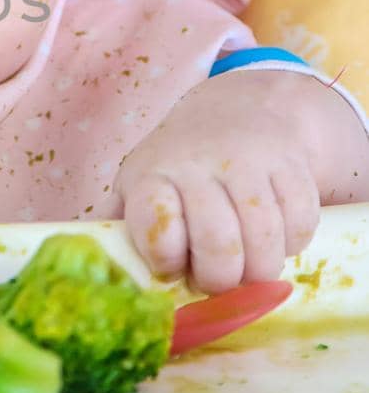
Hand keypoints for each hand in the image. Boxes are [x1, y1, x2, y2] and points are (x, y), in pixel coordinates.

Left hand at [114, 70, 337, 293]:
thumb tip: (92, 268)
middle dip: (220, 281)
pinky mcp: (291, 165)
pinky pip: (301, 223)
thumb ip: (116, 229)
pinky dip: (293, 244)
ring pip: (265, 239)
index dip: (165, 258)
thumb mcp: (138, 187)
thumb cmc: (178, 167)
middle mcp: (200, 164)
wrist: (238, 110)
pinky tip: (276, 240)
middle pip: (218, 243)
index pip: (157, 223)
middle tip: (217, 282)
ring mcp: (250, 161)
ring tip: (248, 270)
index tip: (169, 267)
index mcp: (154, 175)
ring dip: (260, 272)